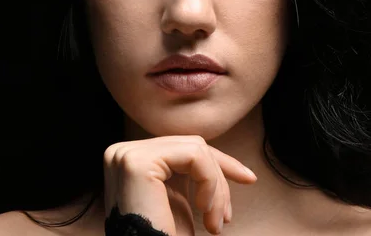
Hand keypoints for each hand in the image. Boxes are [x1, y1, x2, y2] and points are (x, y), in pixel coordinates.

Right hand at [103, 135, 257, 234]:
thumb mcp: (179, 202)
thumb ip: (188, 175)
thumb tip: (223, 159)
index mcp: (130, 160)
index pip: (182, 148)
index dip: (219, 163)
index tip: (249, 179)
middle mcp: (121, 152)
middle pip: (190, 146)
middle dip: (219, 180)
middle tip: (225, 219)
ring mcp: (126, 154)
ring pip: (196, 148)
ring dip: (216, 186)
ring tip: (215, 223)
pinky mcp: (137, 162)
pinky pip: (194, 156)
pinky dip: (210, 182)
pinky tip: (204, 210)